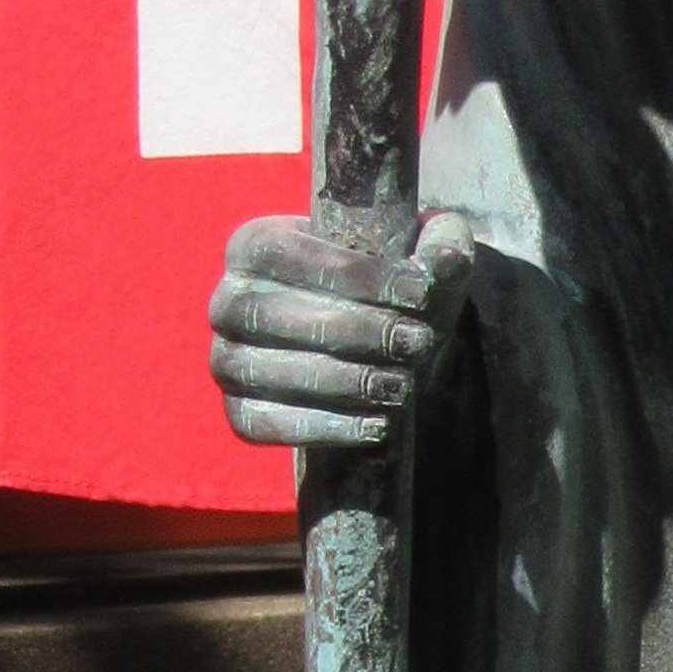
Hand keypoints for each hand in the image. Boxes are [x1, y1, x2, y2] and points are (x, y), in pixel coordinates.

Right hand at [208, 207, 469, 451]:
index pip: (284, 253)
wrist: (383, 352)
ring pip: (265, 371)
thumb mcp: (424, 257)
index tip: (418, 290)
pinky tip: (377, 425)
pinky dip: (323, 428)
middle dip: (355, 330)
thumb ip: (440, 243)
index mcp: (257, 245)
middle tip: (416, 341)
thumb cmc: (395, 291)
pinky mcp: (240, 413)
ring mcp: (226, 360)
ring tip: (401, 384)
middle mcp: (229, 301)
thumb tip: (445, 258)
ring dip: (343, 381)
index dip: (351, 273)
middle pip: (271, 313)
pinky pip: (263, 424)